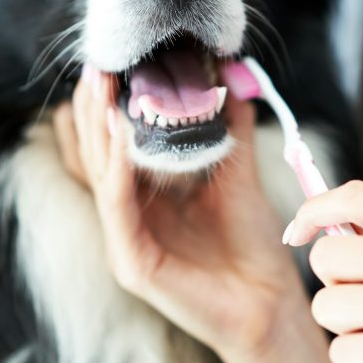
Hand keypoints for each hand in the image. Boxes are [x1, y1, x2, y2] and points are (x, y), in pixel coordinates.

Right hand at [52, 65, 350, 362]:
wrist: (270, 299)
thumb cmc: (250, 241)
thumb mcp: (237, 172)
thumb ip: (230, 127)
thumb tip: (232, 75)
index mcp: (142, 196)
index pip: (107, 145)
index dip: (103, 105)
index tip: (112, 63)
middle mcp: (125, 216)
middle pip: (93, 153)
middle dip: (93, 107)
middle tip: (99, 65)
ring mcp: (124, 240)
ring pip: (97, 175)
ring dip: (97, 129)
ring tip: (102, 88)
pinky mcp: (132, 263)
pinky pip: (117, 208)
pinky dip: (116, 170)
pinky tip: (121, 136)